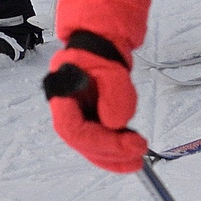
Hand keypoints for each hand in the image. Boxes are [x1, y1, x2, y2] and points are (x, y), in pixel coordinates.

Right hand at [43, 0, 150, 172]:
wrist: (100, 42)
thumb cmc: (100, 50)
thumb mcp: (111, 70)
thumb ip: (114, 95)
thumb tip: (115, 124)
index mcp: (63, 95)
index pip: (74, 129)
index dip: (100, 142)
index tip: (128, 144)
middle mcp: (67, 110)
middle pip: (82, 143)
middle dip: (110, 154)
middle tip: (137, 157)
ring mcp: (78, 115)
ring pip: (90, 145)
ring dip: (113, 156)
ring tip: (137, 158)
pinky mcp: (90, 118)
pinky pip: (99, 139)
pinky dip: (114, 148)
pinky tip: (130, 151)